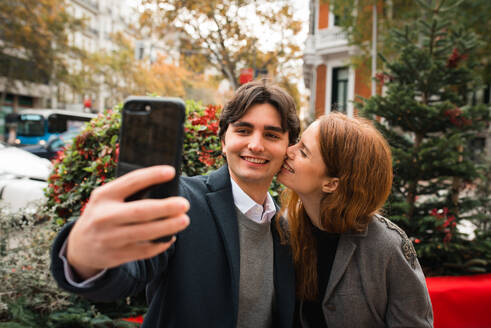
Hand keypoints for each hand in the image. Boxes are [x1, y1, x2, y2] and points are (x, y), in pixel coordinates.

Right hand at [66, 165, 189, 278]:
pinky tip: (171, 237)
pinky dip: (160, 244)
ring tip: (184, 220)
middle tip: (185, 204)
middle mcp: (104, 217)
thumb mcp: (107, 198)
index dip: (152, 176)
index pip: (130, 182)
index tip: (172, 172)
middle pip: (140, 211)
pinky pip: (144, 251)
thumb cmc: (103, 213)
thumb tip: (165, 186)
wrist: (80, 246)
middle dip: (165, 207)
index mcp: (103, 196)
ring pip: (144, 233)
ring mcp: (109, 238)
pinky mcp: (116, 255)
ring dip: (167, 227)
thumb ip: (128, 192)